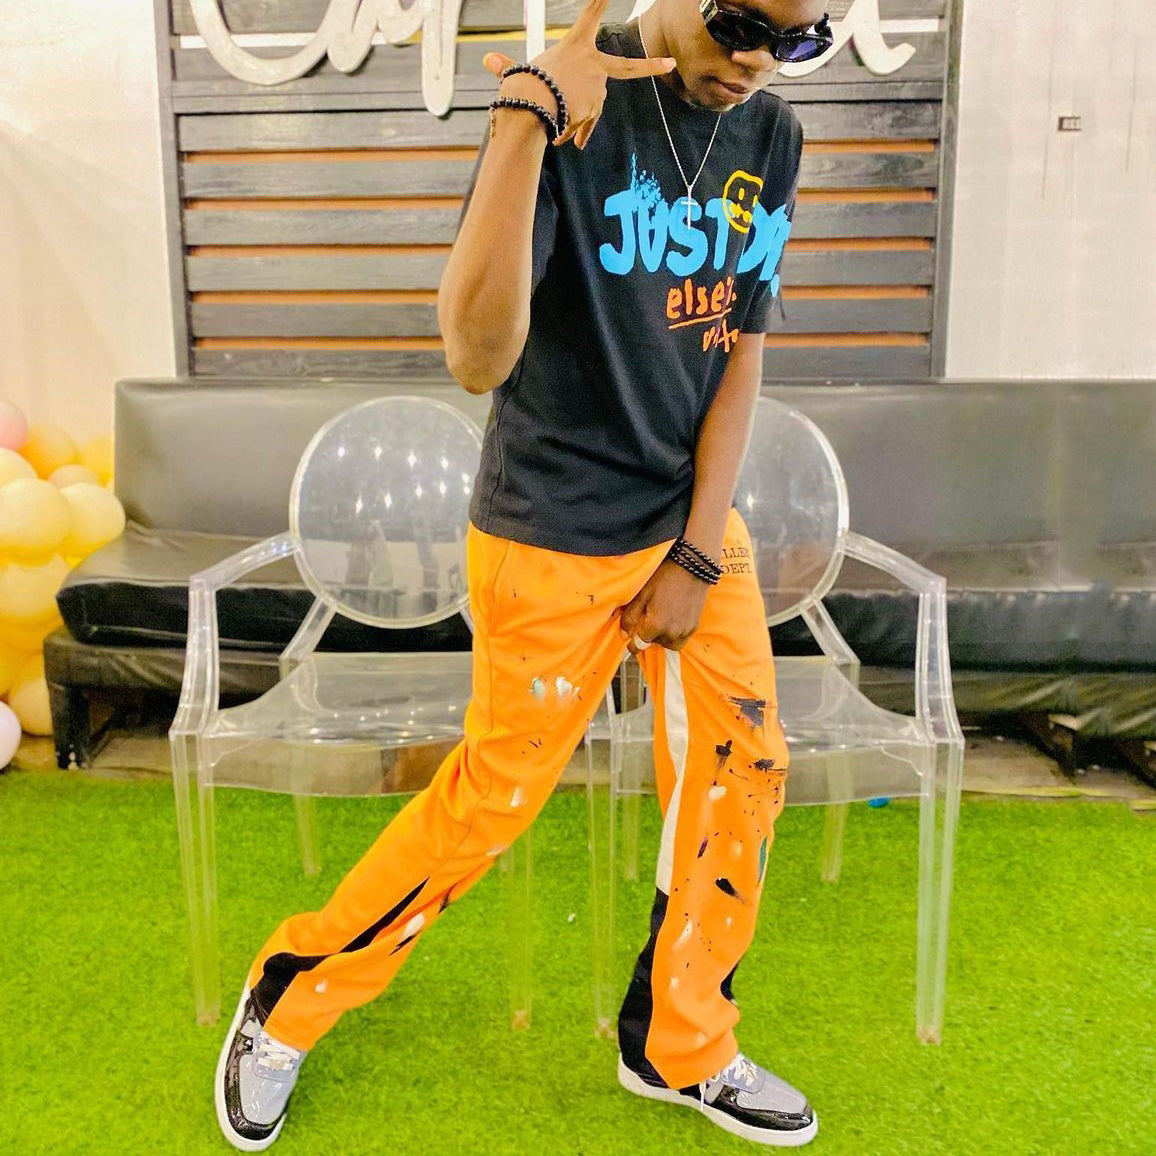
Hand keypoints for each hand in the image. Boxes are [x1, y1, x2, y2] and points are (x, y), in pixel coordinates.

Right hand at [483, 0, 674, 148]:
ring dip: (578, 122)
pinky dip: (577, 134)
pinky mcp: (597, 109)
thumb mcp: (518, 73)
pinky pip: (588, 124)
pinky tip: (566, 141)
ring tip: (558, 131)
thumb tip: (490, 62)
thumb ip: (509, 68)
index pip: (591, 14)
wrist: (530, 105)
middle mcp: (593, 64)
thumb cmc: (522, 86)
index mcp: (575, 46)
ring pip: (594, 108)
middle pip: (627, 69)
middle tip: (670, 64)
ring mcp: (599, 88)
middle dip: (651, 66)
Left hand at [618, 559, 710, 652]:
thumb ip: (630, 616)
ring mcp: (685, 630)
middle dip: (648, 636)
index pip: (640, 645)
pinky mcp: (694, 626)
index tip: (631, 639)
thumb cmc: (664, 577)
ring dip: (662, 637)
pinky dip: (675, 635)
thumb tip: (624, 635)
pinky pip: (682, 640)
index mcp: (656, 625)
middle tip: (647, 621)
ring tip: (660, 623)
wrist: (692, 567)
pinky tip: (672, 622)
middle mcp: (672, 632)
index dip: (633, 643)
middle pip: (654, 644)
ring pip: (669, 644)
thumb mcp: (642, 594)